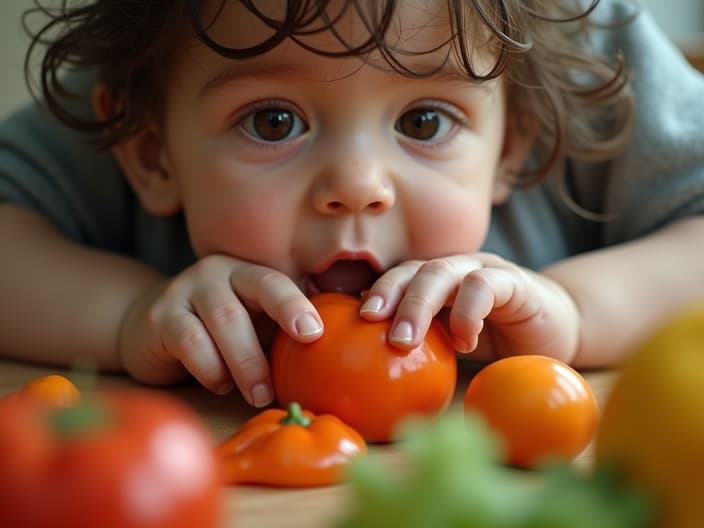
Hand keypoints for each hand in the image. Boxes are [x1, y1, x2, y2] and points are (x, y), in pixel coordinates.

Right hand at [117, 255, 323, 405]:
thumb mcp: (253, 322)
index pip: (274, 282)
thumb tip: (338, 352)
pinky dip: (209, 368)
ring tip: (257, 396)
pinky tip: (220, 385)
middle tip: (278, 386)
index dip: (295, 305)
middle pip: (246, 301)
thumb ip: (282, 329)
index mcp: (247, 273)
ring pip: (220, 321)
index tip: (314, 334)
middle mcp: (217, 273)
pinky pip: (189, 341)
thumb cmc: (219, 330)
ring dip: (243, 363)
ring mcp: (185, 290)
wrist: (151, 326)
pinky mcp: (160, 316)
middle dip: (266, 346)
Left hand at [359, 253, 579, 363]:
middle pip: (414, 270)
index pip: (399, 277)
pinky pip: (484, 286)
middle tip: (370, 323)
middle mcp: (457, 269)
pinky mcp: (514, 281)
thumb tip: (374, 371)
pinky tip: (464, 341)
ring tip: (403, 340)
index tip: (353, 319)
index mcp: (437, 282)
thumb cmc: (500, 340)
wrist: (560, 330)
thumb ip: (425, 345)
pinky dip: (467, 312)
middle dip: (389, 296)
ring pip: (442, 272)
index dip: (376, 293)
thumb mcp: (454, 344)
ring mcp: (485, 270)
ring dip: (418, 304)